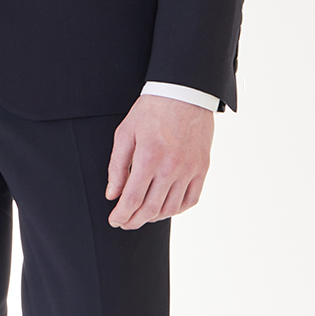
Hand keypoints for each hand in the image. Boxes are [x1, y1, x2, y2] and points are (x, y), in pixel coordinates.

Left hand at [105, 94, 213, 228]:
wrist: (184, 93)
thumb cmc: (151, 110)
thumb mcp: (125, 132)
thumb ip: (117, 166)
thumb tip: (112, 195)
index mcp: (149, 157)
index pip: (132, 199)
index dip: (121, 214)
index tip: (114, 219)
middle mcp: (171, 167)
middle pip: (151, 209)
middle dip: (134, 220)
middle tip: (124, 222)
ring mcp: (189, 169)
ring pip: (170, 208)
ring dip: (153, 217)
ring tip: (142, 215)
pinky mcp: (202, 168)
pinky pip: (191, 200)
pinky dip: (177, 209)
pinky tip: (165, 207)